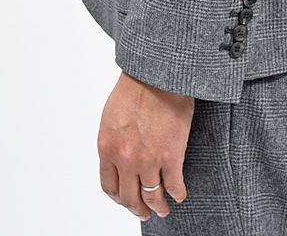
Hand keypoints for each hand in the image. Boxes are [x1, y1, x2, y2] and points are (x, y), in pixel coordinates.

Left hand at [97, 70, 193, 220]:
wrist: (157, 73)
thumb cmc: (136, 84)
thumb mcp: (112, 114)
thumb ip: (114, 139)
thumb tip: (119, 154)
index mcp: (107, 147)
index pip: (109, 186)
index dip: (119, 197)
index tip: (126, 200)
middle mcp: (125, 159)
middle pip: (129, 197)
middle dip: (138, 208)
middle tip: (144, 212)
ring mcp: (148, 160)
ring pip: (152, 196)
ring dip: (158, 207)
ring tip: (163, 209)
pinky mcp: (171, 155)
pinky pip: (174, 185)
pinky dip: (177, 194)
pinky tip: (179, 194)